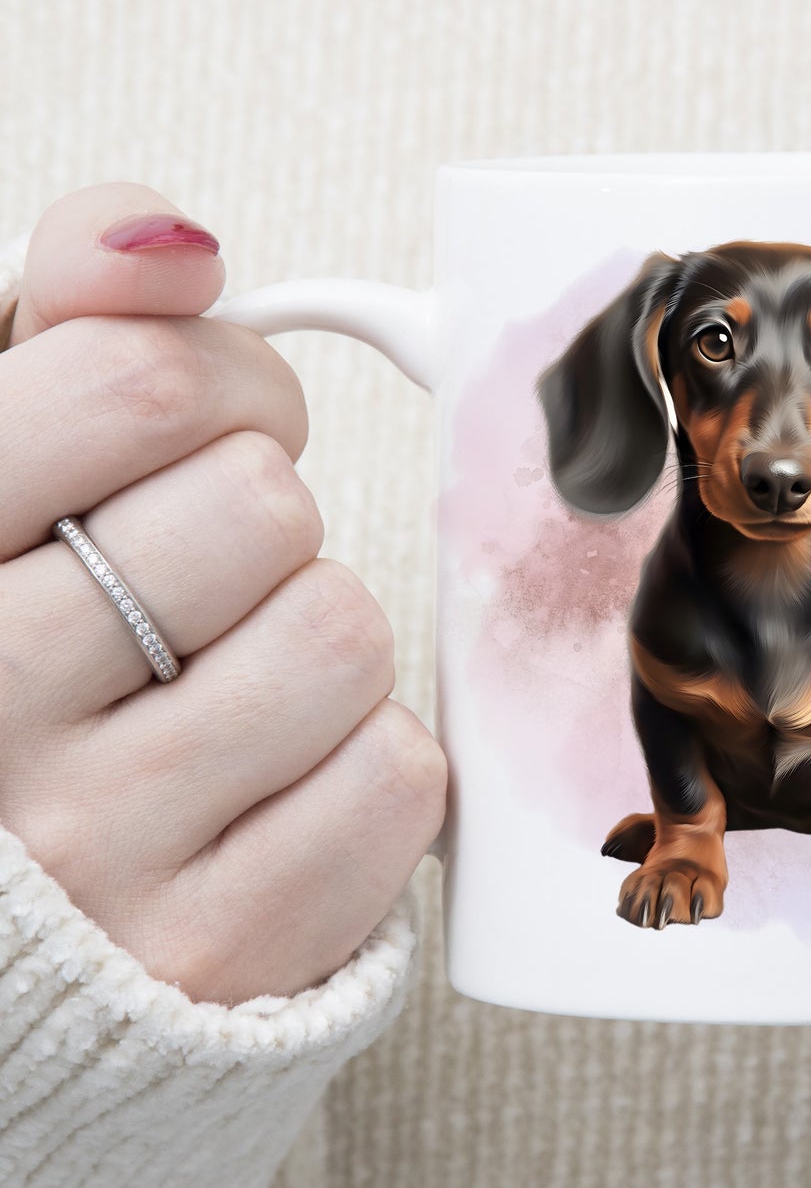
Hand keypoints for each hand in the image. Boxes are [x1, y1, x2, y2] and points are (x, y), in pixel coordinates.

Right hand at [0, 182, 445, 1004]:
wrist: (26, 924)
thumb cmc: (26, 655)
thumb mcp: (0, 472)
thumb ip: (68, 328)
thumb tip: (171, 238)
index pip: (136, 386)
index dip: (220, 381)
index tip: (206, 424)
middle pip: (260, 506)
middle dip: (261, 517)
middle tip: (207, 574)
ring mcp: (98, 852)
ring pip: (340, 632)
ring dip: (312, 638)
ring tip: (226, 685)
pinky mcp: (220, 949)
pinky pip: (395, 775)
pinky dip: (362, 762)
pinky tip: (270, 784)